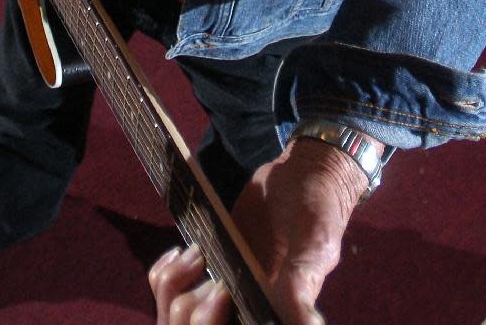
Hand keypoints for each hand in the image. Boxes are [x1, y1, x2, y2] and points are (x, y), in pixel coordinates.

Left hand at [149, 135, 375, 324]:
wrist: (301, 176)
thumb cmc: (319, 212)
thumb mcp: (315, 246)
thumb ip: (303, 286)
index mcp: (270, 316)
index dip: (215, 324)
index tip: (224, 293)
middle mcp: (246, 310)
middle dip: (195, 313)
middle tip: (215, 278)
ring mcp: (225, 293)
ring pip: (179, 316)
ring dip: (177, 288)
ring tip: (198, 254)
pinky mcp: (209, 267)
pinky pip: (170, 287)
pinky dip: (167, 273)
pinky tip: (183, 252)